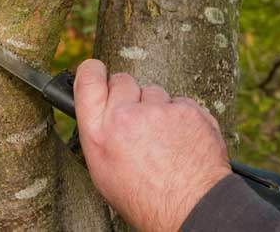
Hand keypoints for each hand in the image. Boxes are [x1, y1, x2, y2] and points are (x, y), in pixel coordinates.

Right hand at [74, 59, 230, 231]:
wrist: (190, 209)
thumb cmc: (145, 198)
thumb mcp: (103, 171)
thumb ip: (99, 134)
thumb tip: (101, 111)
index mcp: (98, 132)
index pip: (88, 78)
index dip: (93, 71)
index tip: (97, 71)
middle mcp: (125, 116)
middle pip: (122, 80)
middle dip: (129, 94)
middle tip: (137, 117)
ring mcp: (158, 111)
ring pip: (154, 91)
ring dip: (157, 107)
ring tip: (164, 137)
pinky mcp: (187, 110)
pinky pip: (181, 102)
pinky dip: (183, 117)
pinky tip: (182, 139)